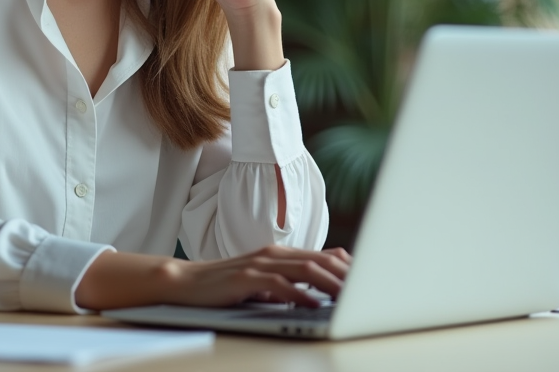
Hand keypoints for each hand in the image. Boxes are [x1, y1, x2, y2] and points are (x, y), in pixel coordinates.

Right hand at [74, 245, 351, 310]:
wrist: (186, 283)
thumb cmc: (226, 284)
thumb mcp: (264, 279)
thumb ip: (292, 276)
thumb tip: (327, 279)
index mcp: (280, 253)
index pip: (324, 257)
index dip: (349, 270)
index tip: (373, 281)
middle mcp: (273, 254)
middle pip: (320, 262)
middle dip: (347, 277)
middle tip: (371, 291)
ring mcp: (259, 265)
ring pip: (305, 270)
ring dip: (330, 284)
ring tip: (350, 298)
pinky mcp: (246, 278)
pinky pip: (279, 285)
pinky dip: (299, 295)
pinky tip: (313, 305)